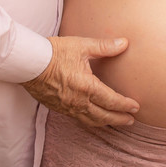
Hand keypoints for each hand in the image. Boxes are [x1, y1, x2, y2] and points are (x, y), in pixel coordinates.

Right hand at [21, 36, 138, 126]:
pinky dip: (90, 121)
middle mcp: (78, 101)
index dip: (125, 105)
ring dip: (105, 123)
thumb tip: (124, 43)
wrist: (29, 62)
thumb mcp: (82, 46)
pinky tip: (92, 119)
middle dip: (119, 119)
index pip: (112, 101)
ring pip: (90, 120)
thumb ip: (105, 46)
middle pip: (104, 116)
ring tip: (115, 123)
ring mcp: (67, 107)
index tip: (136, 107)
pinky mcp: (58, 108)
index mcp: (87, 86)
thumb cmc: (55, 52)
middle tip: (131, 120)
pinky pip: (78, 119)